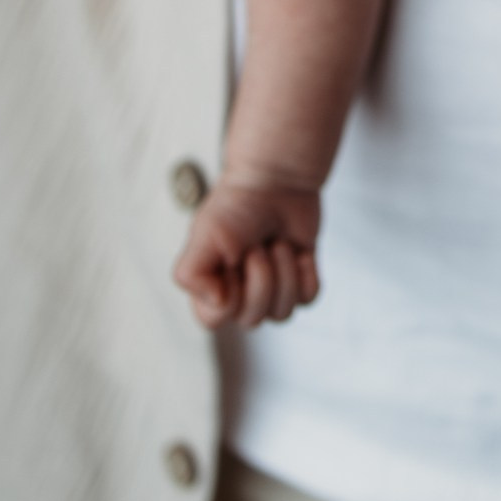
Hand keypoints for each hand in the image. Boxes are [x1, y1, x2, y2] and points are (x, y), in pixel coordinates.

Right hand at [173, 177, 323, 328]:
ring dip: (284, 272)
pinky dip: (306, 271)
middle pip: (253, 318)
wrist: (278, 180)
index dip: (229, 294)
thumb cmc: (239, 204)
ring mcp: (271, 291)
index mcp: (209, 287)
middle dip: (261, 277)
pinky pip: (307, 298)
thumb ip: (192, 275)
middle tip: (258, 246)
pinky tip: (298, 251)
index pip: (215, 320)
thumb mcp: (204, 234)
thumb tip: (217, 305)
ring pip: (282, 314)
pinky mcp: (300, 281)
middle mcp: (238, 295)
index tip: (231, 261)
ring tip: (276, 244)